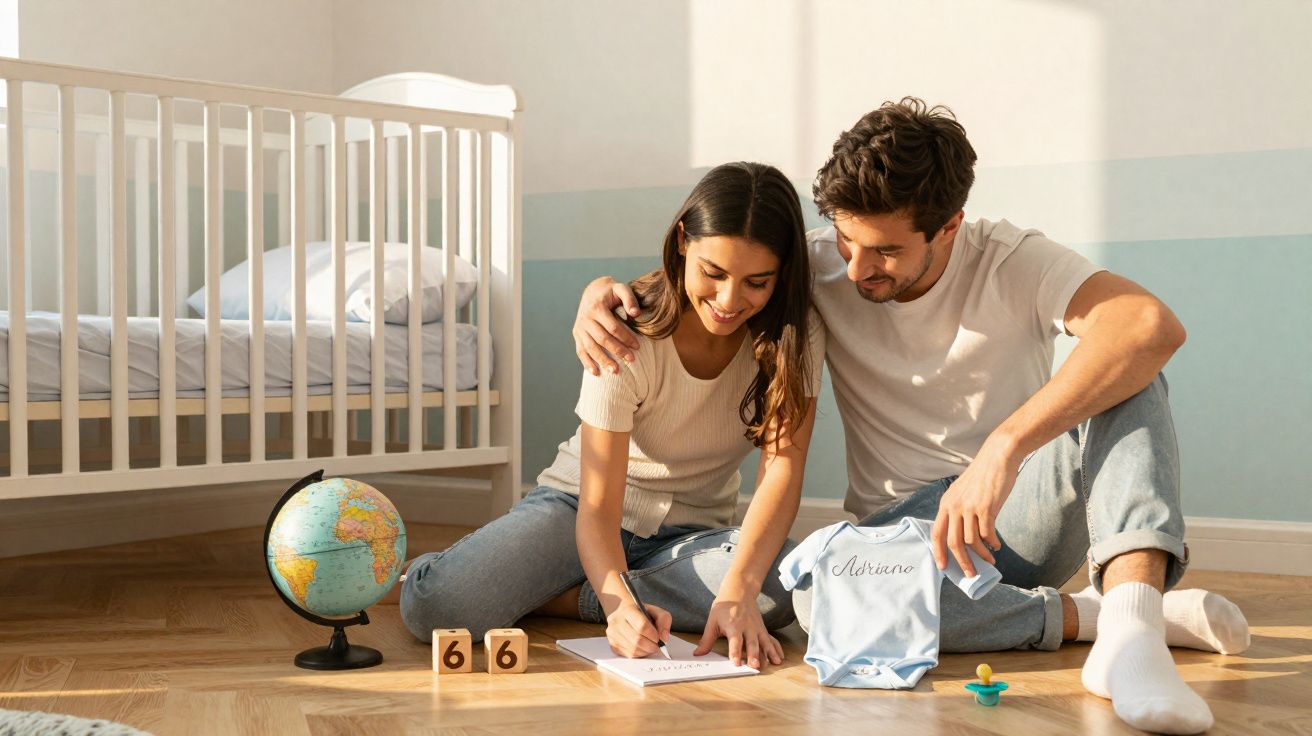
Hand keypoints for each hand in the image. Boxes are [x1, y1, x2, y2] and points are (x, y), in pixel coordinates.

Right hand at [573, 276, 641, 375]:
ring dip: (603, 360)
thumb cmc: (610, 293)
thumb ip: (629, 298)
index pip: (613, 327)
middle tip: (631, 360)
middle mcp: (585, 318)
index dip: (626, 337)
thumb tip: (636, 314)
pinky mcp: (577, 335)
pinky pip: (580, 351)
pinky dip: (587, 363)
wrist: (593, 291)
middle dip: (618, 351)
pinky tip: (596, 372)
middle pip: (602, 339)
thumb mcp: (621, 288)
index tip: (637, 346)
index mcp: (597, 307)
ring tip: (616, 371)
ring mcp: (579, 328)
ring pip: (591, 347)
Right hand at [606, 601, 671, 658]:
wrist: (626, 615)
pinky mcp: (612, 644)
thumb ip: (664, 621)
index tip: (659, 638)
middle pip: (637, 639)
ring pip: (633, 649)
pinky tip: (643, 648)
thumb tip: (664, 638)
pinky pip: (629, 655)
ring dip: (646, 651)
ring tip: (651, 646)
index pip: (642, 625)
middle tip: (657, 646)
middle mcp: (616, 621)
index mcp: (627, 609)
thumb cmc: (642, 613)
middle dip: (651, 645)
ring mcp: (612, 634)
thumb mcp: (656, 611)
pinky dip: (640, 654)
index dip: (653, 634)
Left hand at [694, 596, 782, 668]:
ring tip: (772, 664)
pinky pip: (770, 640)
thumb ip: (706, 640)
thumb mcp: (712, 620)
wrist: (739, 590)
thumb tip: (698, 654)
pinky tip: (779, 658)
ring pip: (763, 642)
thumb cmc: (724, 606)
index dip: (735, 652)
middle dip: (753, 655)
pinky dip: (775, 649)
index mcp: (733, 625)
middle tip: (755, 666)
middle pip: (751, 643)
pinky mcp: (762, 629)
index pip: (735, 641)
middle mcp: (747, 627)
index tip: (736, 663)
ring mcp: (756, 628)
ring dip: (768, 653)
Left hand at [932, 438, 1018, 577]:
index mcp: (946, 503)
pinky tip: (996, 546)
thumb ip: (959, 509)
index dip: (938, 552)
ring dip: (982, 554)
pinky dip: (992, 543)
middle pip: (953, 542)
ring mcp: (970, 508)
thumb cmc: (983, 475)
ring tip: (990, 560)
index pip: (936, 532)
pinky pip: (987, 534)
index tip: (943, 567)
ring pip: (972, 541)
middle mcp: (954, 507)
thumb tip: (963, 534)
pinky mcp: (986, 508)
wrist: (998, 457)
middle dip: (962, 562)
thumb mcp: (962, 491)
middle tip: (971, 573)